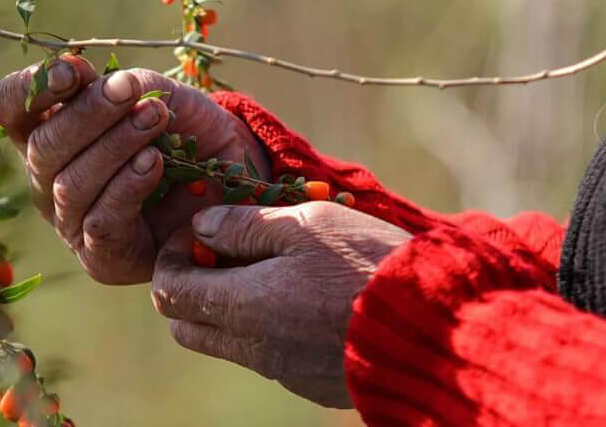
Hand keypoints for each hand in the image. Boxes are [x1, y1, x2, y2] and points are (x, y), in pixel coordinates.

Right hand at [0, 56, 268, 284]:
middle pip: (41, 147)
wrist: (230, 181)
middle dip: (87, 114)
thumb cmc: (182, 131)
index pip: (12, 108)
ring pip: (70, 184)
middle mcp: (48, 179)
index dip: (28, 89)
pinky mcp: (100, 256)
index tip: (73, 72)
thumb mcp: (155, 94)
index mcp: (48, 132)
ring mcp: (69, 222)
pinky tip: (153, 161)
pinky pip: (100, 220)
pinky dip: (127, 186)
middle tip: (128, 90)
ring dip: (114, 146)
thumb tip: (91, 77)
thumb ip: (121, 85)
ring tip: (154, 118)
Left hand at [151, 201, 410, 407]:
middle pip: (186, 323)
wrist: (436, 330)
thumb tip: (201, 226)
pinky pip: (263, 354)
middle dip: (191, 282)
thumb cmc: (368, 265)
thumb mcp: (307, 224)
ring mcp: (280, 369)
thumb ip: (244, 226)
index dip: (174, 253)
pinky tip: (301, 293)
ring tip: (270, 264)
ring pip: (225, 340)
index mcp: (242, 306)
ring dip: (227, 303)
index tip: (201, 228)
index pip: (168, 291)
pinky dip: (262, 323)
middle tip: (227, 247)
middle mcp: (252, 348)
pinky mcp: (308, 381)